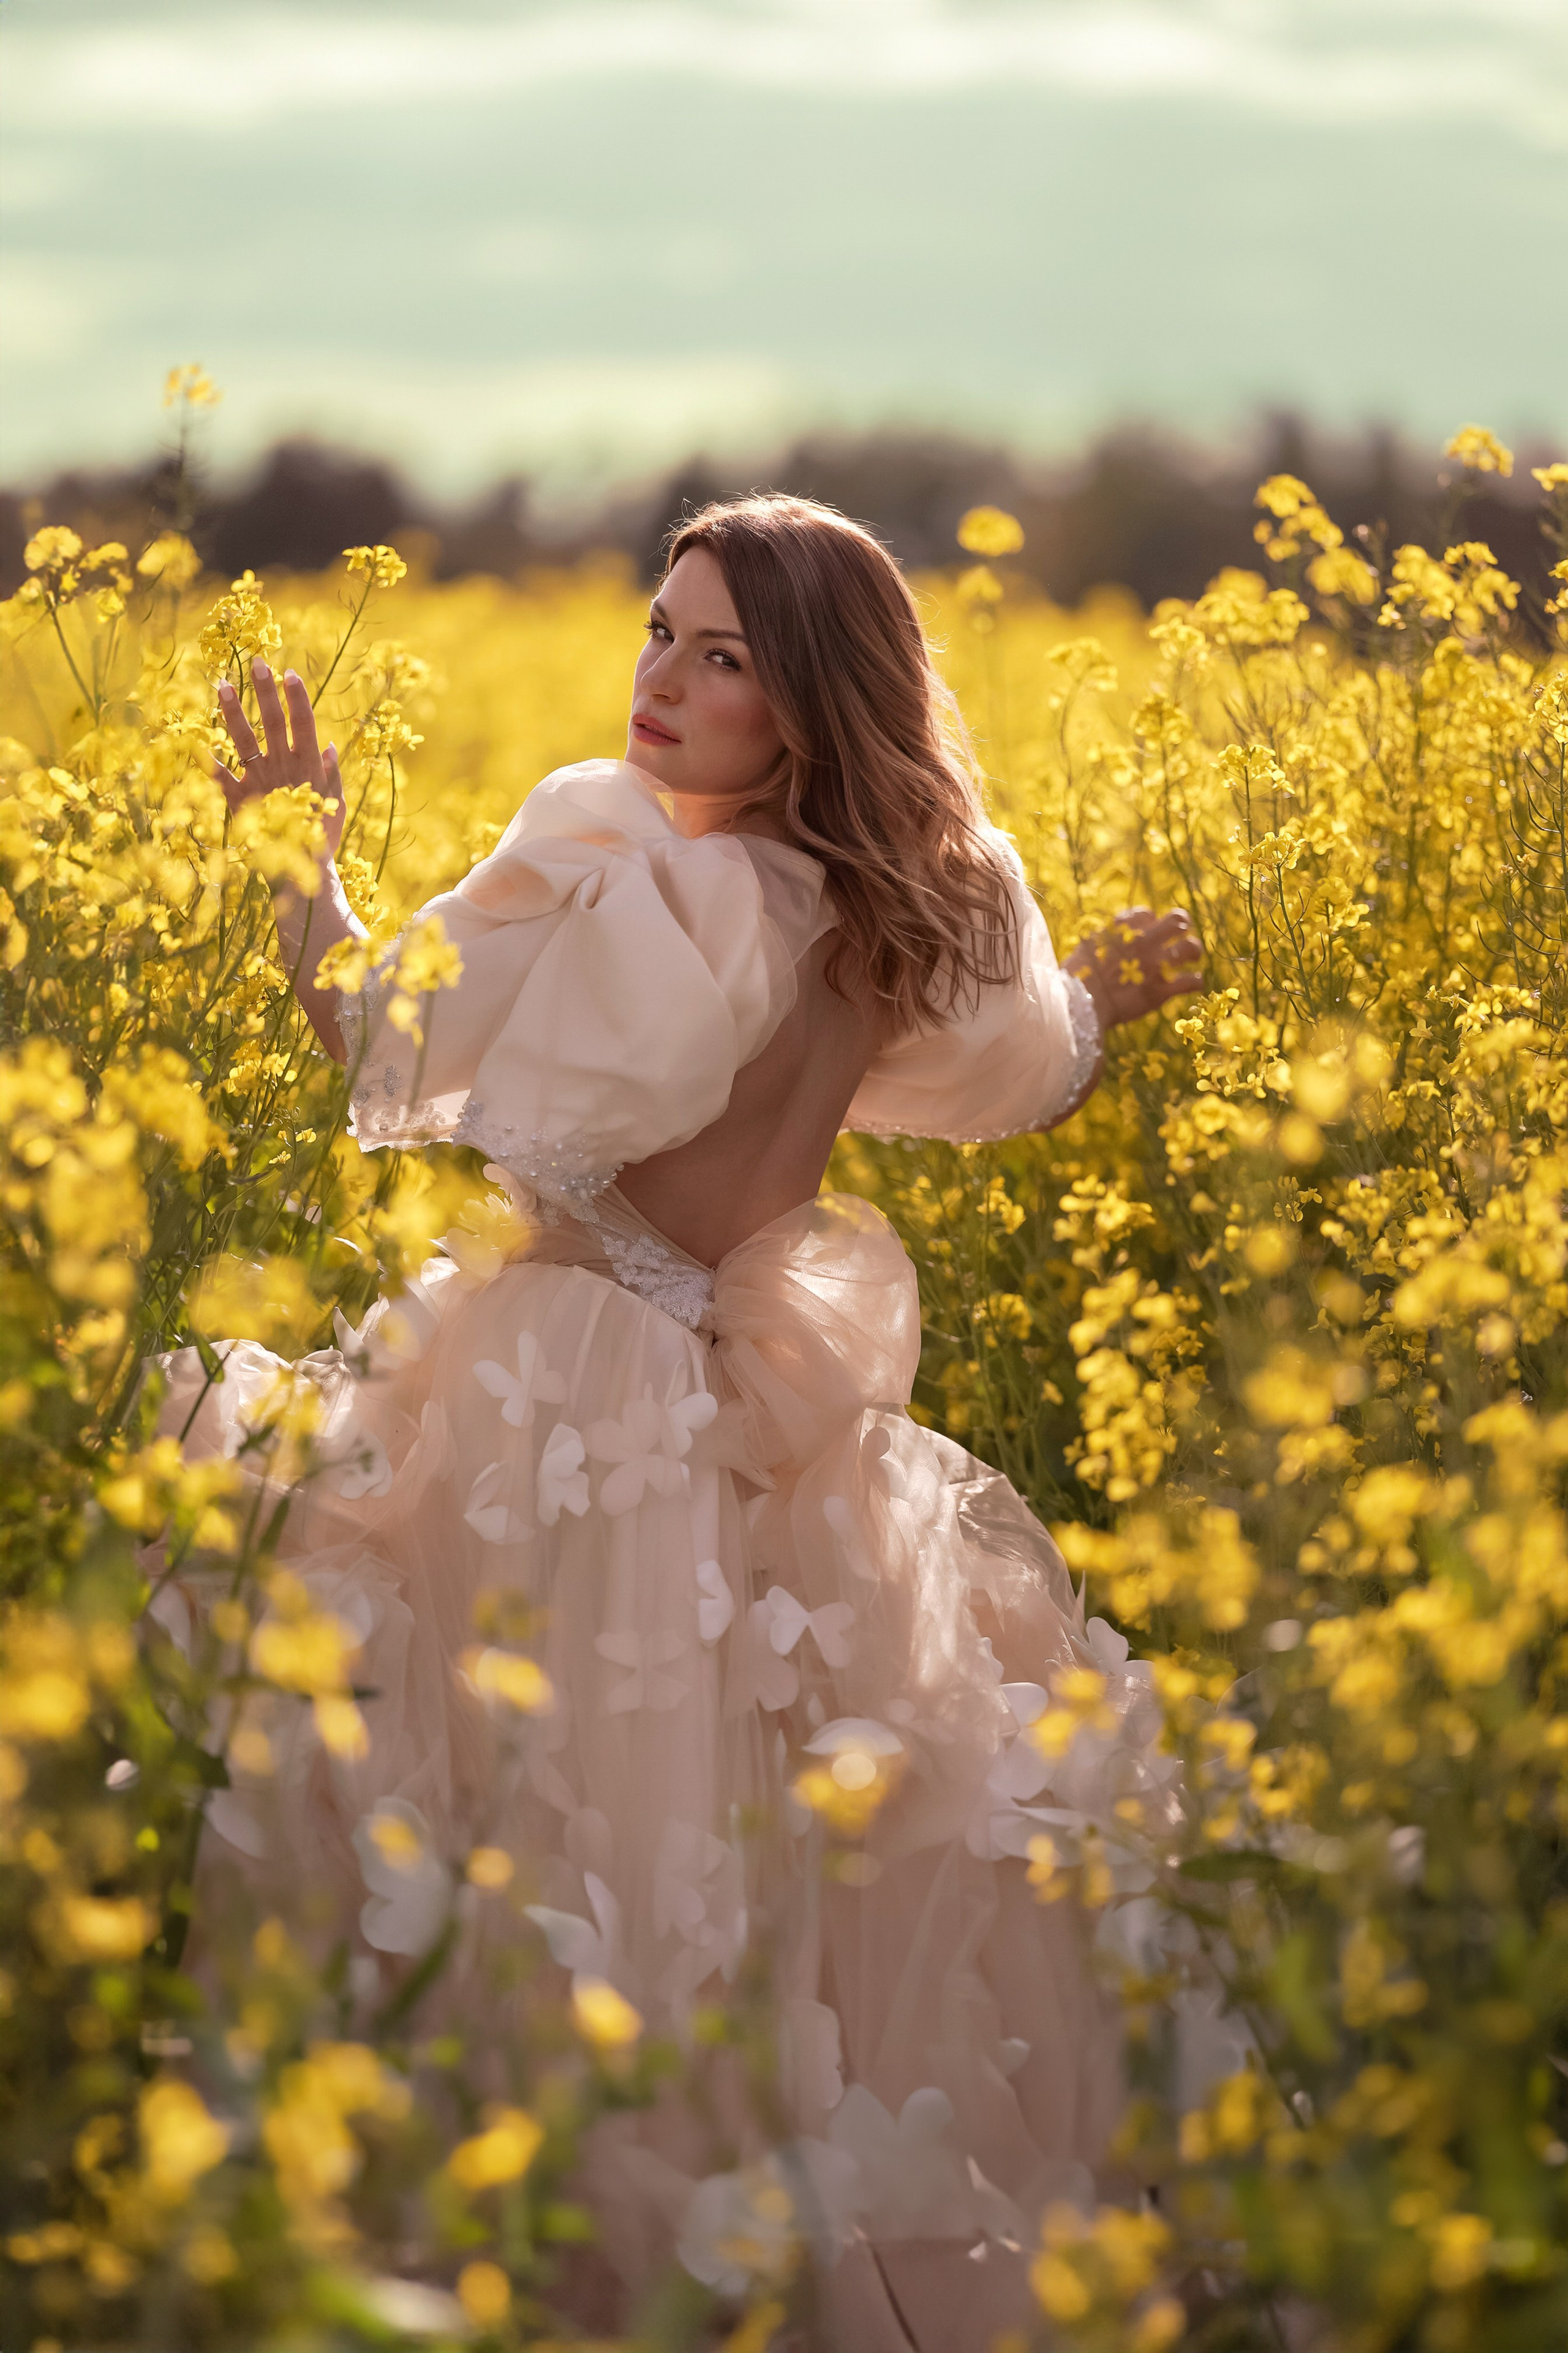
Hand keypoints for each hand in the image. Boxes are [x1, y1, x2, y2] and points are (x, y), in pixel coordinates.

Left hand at [211, 658, 344, 866]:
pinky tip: (190, 740)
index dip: (297, 697)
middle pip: (273, 722)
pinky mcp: (240, 802)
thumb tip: (330, 745)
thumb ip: (332, 774)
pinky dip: (204, 760)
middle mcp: (285, 769)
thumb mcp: (336, 805)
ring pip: (245, 740)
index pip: (305, 723)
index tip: (288, 672)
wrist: (303, 876)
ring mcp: (260, 783)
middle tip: (256, 663)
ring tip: (222, 686)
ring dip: (233, 712)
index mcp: (310, 767)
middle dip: (265, 691)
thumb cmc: (321, 838)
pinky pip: (219, 777)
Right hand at [1064, 907, 1203, 1032]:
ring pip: (1191, 947)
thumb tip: (1117, 932)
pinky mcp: (1162, 990)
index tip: (1146, 932)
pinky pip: (1192, 981)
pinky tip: (1192, 983)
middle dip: (1182, 926)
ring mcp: (1156, 965)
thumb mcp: (1088, 946)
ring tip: (1191, 958)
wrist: (1080, 1003)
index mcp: (1125, 929)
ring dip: (1193, 951)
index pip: (1147, 913)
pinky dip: (1195, 982)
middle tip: (1180, 936)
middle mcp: (1145, 943)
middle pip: (1178, 920)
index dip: (1150, 922)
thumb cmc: (1077, 977)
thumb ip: (1107, 937)